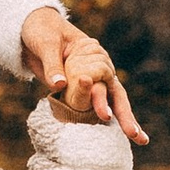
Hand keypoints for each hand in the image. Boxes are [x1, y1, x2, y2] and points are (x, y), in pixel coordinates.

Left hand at [20, 4, 145, 143]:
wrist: (29, 29)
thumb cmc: (42, 30)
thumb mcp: (46, 43)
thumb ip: (52, 63)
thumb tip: (60, 85)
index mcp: (94, 52)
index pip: (105, 76)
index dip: (104, 97)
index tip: (104, 116)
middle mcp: (97, 67)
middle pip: (115, 93)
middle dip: (126, 115)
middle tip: (137, 136)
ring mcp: (90, 80)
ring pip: (110, 101)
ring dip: (123, 119)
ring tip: (139, 140)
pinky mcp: (78, 89)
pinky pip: (92, 105)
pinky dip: (104, 118)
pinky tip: (115, 136)